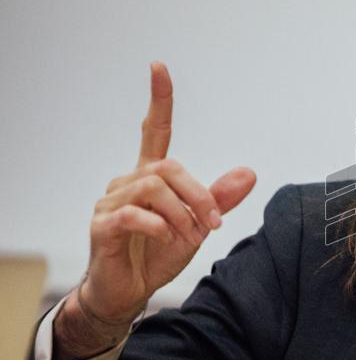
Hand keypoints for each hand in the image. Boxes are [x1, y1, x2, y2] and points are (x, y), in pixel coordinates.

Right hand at [81, 62, 255, 321]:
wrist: (128, 292)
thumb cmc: (158, 254)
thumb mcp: (198, 226)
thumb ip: (220, 199)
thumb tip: (249, 173)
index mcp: (151, 177)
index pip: (155, 130)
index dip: (159, 100)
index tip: (159, 67)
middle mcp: (127, 182)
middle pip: (168, 168)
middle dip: (198, 195)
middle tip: (213, 224)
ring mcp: (111, 202)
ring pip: (153, 188)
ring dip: (181, 214)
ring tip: (187, 237)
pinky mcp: (102, 225)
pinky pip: (133, 214)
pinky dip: (159, 227)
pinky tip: (167, 240)